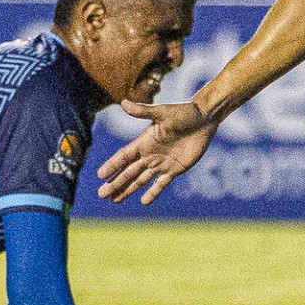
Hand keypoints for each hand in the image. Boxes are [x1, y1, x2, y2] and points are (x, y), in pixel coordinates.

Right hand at [95, 99, 216, 204]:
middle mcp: (150, 154)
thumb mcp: (162, 112)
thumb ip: (143, 111)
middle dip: (115, 183)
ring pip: (141, 180)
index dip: (112, 165)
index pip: (124, 156)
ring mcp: (161, 163)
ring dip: (127, 190)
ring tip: (114, 200)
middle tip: (102, 194)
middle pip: (129, 172)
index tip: (100, 175)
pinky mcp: (175, 169)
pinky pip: (161, 184)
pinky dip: (153, 193)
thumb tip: (123, 102)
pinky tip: (144, 202)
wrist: (204, 119)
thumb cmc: (183, 113)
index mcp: (144, 141)